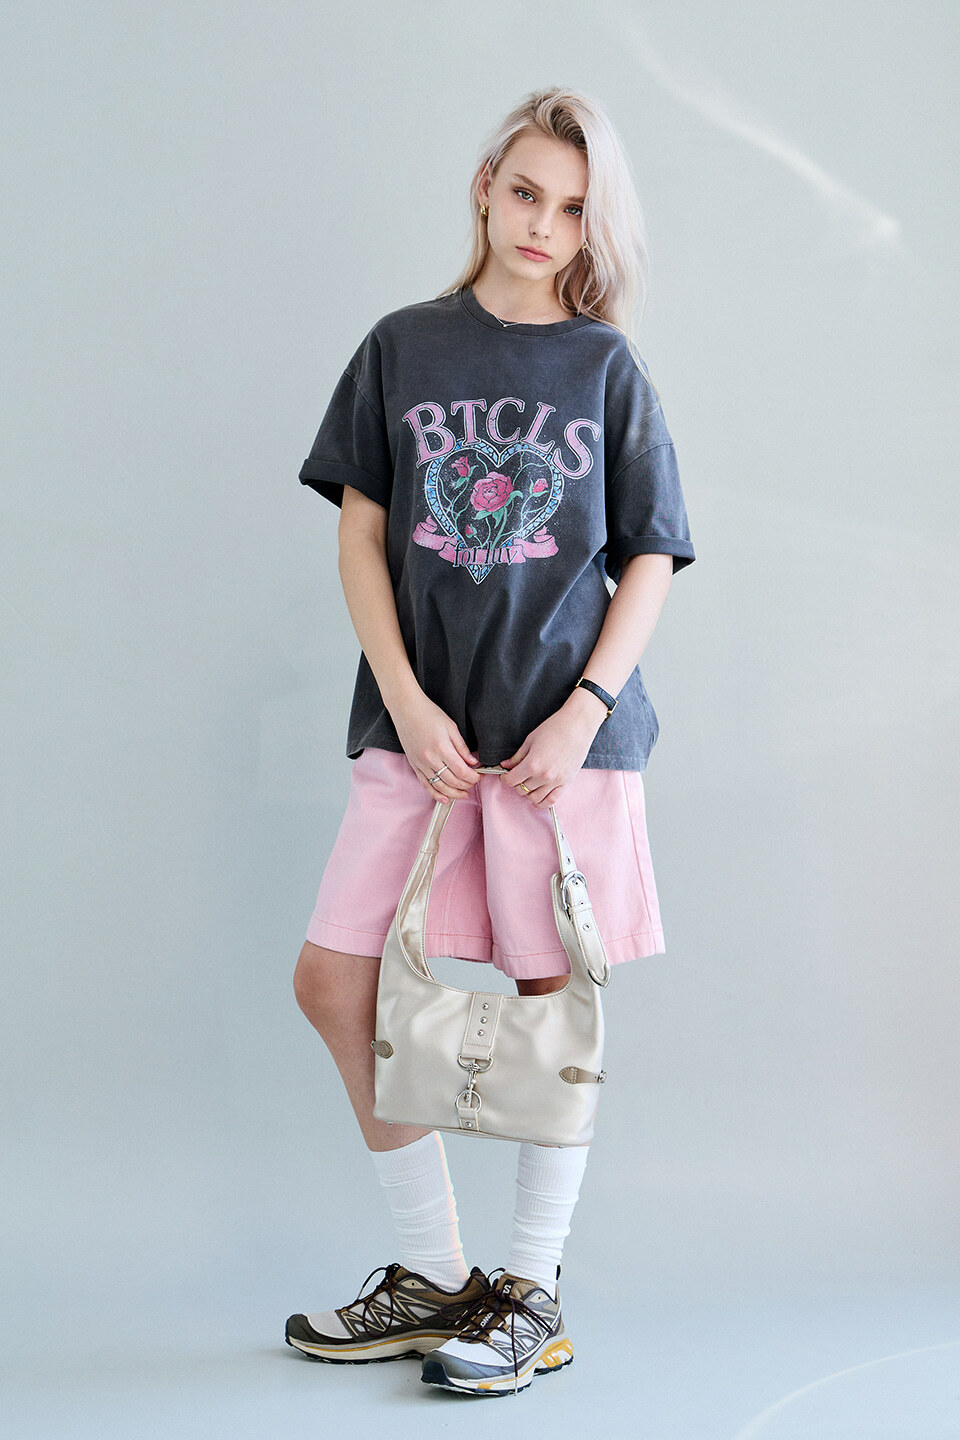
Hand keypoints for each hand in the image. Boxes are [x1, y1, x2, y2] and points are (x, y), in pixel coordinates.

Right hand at [389, 689, 480, 802]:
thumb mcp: (451, 727)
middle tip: (474, 782)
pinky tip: (445, 799)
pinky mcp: (414, 765)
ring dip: (454, 793)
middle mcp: (430, 759)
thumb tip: (473, 762)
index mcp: (442, 748)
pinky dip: (436, 794)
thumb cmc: (429, 714)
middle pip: (453, 781)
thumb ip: (462, 747)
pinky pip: (426, 784)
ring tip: (463, 794)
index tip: (479, 776)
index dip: (473, 777)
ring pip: (440, 786)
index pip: (462, 771)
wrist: (406, 709)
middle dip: (466, 785)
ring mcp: (421, 764)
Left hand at [498, 689, 608, 806]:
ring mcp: (556, 781)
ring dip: (528, 793)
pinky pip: (552, 800)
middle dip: (516, 784)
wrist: (578, 726)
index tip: (505, 775)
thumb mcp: (530, 740)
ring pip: (535, 798)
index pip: (511, 780)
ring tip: (528, 785)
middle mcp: (543, 776)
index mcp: (532, 764)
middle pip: (522, 789)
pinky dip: (542, 802)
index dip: (505, 778)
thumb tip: (505, 766)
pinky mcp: (566, 782)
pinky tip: (537, 799)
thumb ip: (517, 756)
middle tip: (517, 776)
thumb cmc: (554, 728)